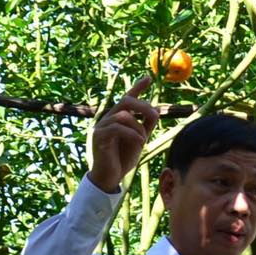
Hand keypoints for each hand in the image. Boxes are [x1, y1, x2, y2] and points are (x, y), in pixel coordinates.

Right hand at [88, 78, 158, 193]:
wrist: (111, 176)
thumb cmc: (123, 158)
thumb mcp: (140, 139)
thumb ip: (146, 125)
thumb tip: (156, 109)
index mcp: (118, 118)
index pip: (127, 98)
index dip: (137, 87)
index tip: (149, 78)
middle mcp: (108, 119)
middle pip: (125, 101)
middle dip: (142, 105)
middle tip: (154, 116)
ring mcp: (102, 127)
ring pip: (123, 115)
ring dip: (138, 126)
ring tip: (143, 139)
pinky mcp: (99, 137)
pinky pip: (117, 128)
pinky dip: (132, 133)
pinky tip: (139, 142)